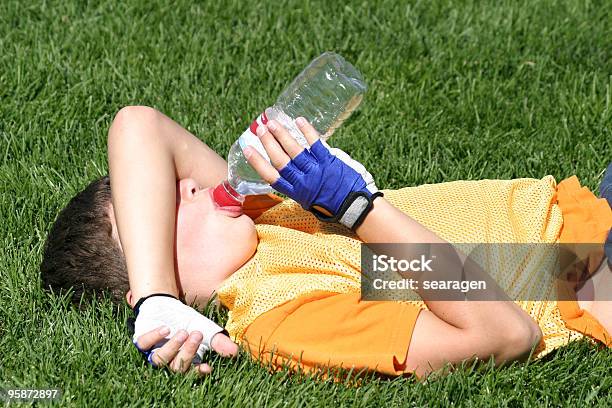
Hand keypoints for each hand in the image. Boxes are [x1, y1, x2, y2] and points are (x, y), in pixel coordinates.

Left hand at [132, 295, 237, 372]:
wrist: (165, 305)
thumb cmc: (187, 321)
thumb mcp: (206, 329)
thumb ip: (219, 341)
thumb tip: (234, 352)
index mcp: (184, 362)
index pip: (190, 373)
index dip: (197, 373)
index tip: (207, 368)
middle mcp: (168, 361)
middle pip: (176, 366)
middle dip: (188, 352)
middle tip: (197, 335)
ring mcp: (154, 352)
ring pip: (160, 359)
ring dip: (172, 347)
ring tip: (183, 332)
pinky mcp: (142, 341)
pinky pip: (144, 344)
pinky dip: (154, 337)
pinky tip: (166, 329)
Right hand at [245, 117, 381, 229]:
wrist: (354, 205)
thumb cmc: (332, 205)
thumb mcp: (309, 201)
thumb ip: (298, 188)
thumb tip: (288, 175)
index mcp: (295, 192)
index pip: (271, 176)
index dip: (258, 162)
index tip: (247, 150)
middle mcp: (303, 180)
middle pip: (280, 159)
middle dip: (269, 143)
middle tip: (260, 129)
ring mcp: (315, 169)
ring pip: (295, 150)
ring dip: (283, 135)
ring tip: (273, 122)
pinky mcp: (329, 161)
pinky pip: (316, 144)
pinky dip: (307, 131)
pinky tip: (298, 121)